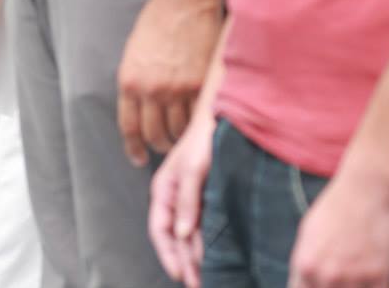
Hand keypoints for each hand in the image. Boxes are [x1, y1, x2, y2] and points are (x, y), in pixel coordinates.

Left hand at [117, 0, 222, 166]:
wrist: (182, 4)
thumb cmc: (156, 24)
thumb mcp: (134, 55)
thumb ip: (136, 83)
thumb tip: (142, 111)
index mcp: (129, 81)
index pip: (129, 126)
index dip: (134, 147)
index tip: (138, 159)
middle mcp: (151, 90)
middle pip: (154, 134)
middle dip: (159, 146)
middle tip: (166, 148)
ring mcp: (177, 89)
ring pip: (179, 130)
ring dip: (181, 138)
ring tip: (184, 138)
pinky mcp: (201, 86)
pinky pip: (198, 117)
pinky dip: (198, 125)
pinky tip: (199, 126)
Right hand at [149, 110, 216, 287]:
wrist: (227, 118)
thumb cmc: (205, 138)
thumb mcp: (194, 169)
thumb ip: (187, 201)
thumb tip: (182, 235)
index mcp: (164, 191)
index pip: (160, 230)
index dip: (168, 255)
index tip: (181, 275)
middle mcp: (176, 199)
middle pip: (175, 239)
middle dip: (185, 264)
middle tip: (199, 286)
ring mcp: (193, 201)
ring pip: (191, 237)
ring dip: (198, 258)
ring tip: (209, 279)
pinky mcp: (210, 200)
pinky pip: (206, 228)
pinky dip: (209, 245)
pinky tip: (219, 257)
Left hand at [289, 164, 388, 287]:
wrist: (367, 189)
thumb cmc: (336, 208)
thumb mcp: (308, 235)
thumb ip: (306, 265)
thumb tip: (307, 284)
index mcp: (305, 266)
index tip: (323, 283)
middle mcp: (327, 275)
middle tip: (345, 274)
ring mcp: (354, 277)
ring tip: (359, 272)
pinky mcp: (381, 275)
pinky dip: (375, 287)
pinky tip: (375, 277)